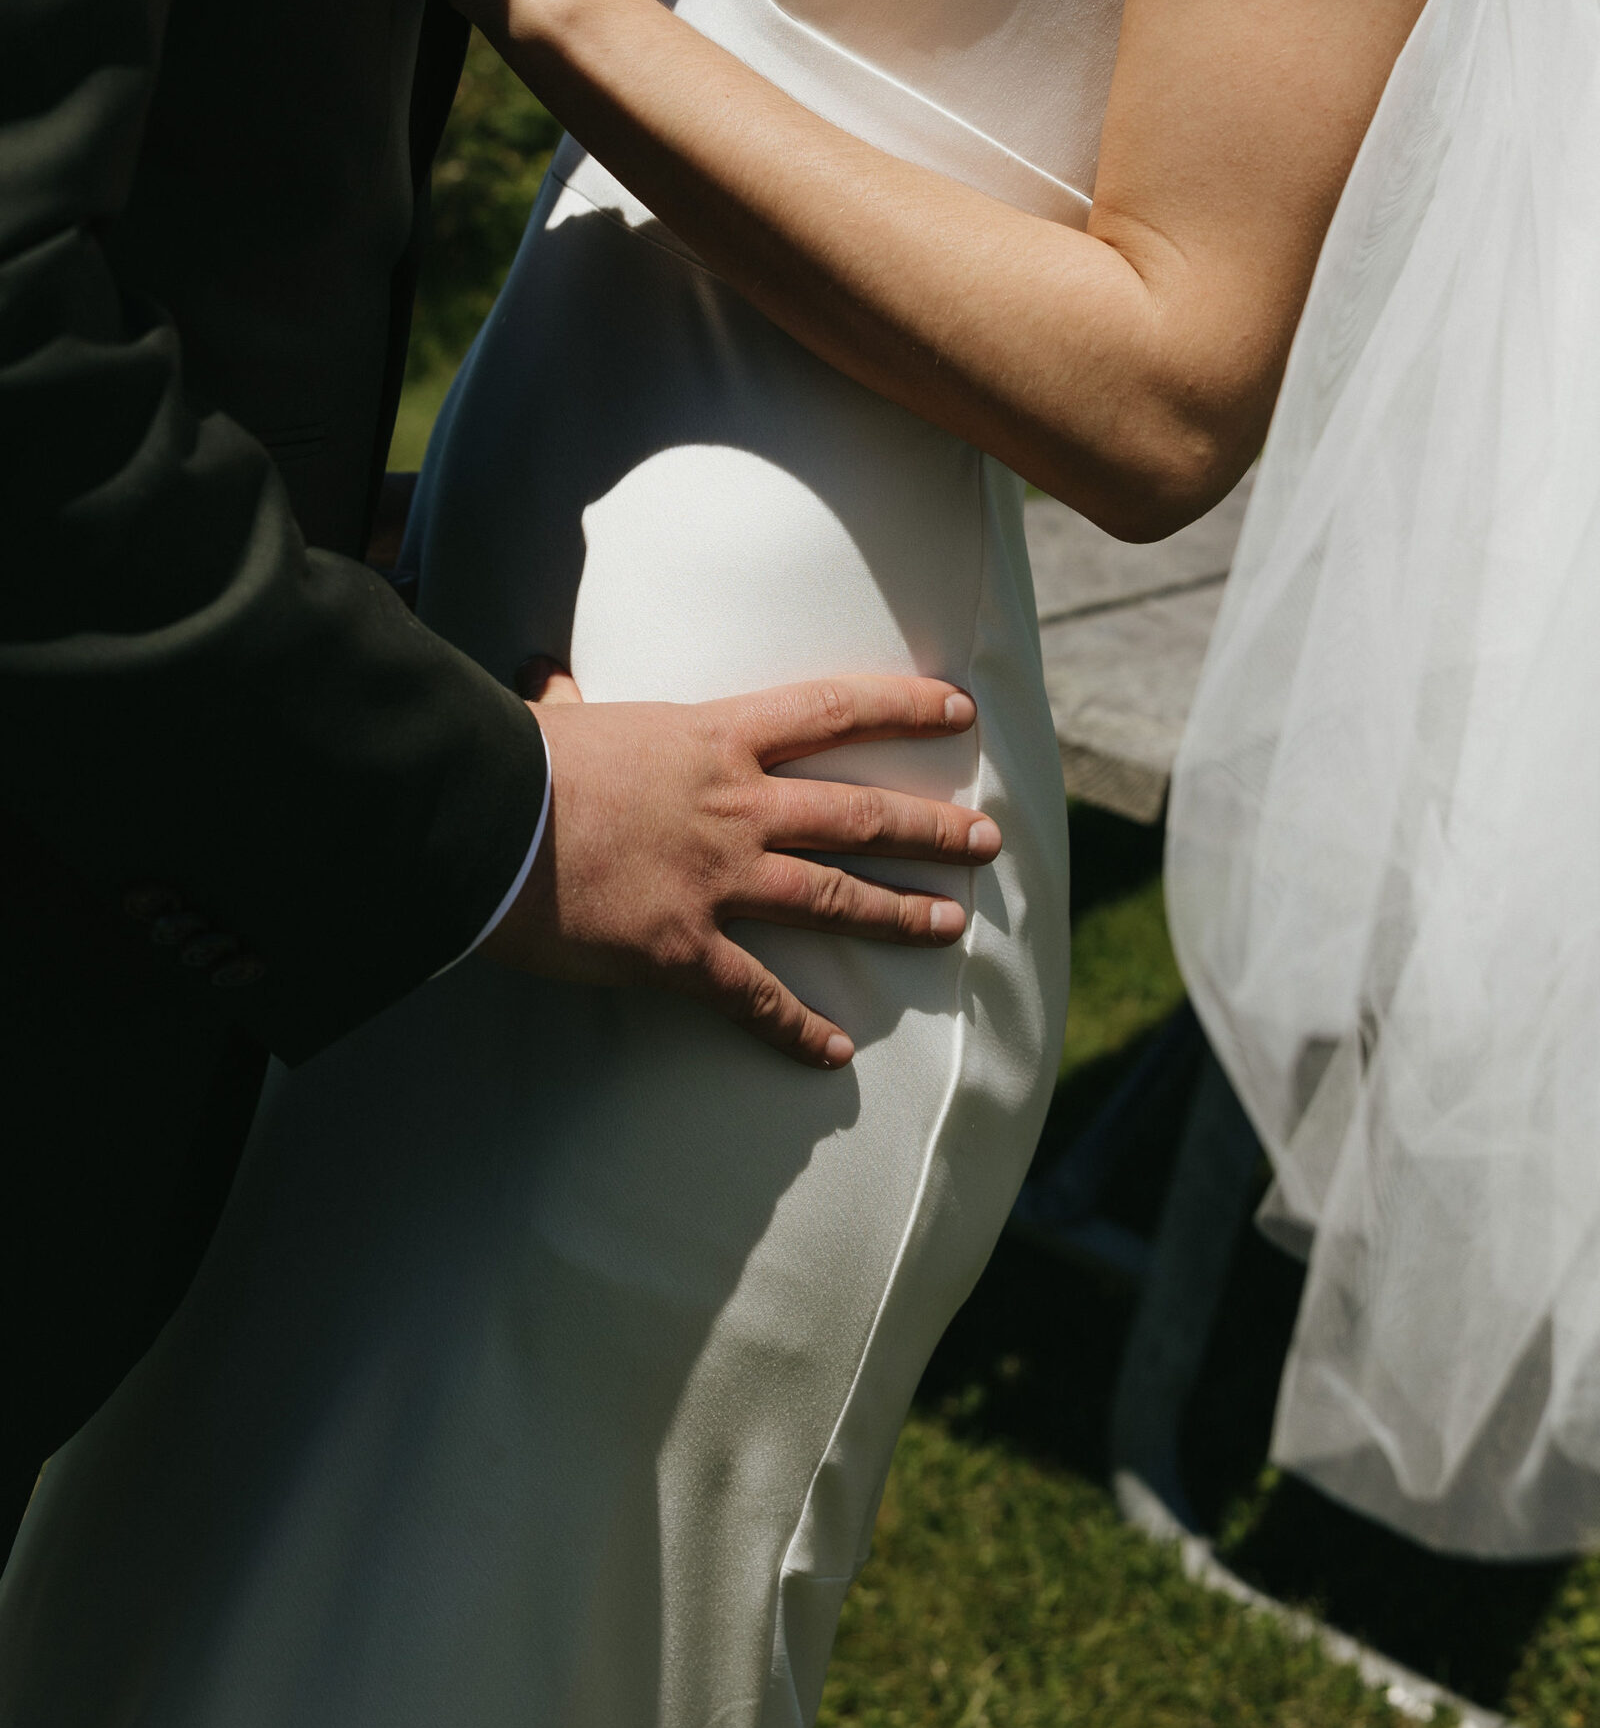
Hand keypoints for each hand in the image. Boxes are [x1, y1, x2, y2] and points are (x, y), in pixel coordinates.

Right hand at [484, 659, 999, 1069]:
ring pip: (832, 898)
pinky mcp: (683, 949)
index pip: (832, 709)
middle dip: (931, 830)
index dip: (905, 707)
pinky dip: (796, 1028)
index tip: (960, 708)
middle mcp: (736, 806)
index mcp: (715, 738)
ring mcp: (717, 880)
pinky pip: (756, 996)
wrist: (483, 821)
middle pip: (858, 815)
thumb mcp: (557, 717)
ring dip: (900, 915)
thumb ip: (569, 700)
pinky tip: (834, 1053)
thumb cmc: (516, 761)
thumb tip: (544, 673)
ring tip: (952, 927)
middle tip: (988, 842)